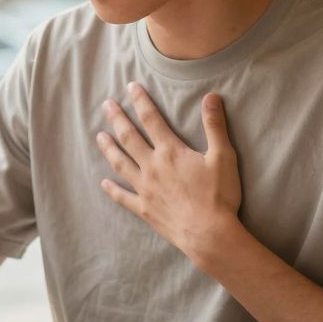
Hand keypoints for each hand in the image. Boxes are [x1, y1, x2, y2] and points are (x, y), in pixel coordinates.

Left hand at [95, 82, 242, 257]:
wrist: (209, 234)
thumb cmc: (219, 196)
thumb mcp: (223, 157)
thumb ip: (215, 126)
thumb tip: (211, 97)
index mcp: (170, 152)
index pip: (151, 119)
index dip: (140, 101)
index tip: (130, 87)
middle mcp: (152, 167)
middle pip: (129, 138)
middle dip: (117, 119)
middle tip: (106, 105)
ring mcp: (145, 189)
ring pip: (120, 164)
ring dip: (109, 148)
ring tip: (99, 136)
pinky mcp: (144, 209)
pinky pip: (123, 197)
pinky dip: (112, 189)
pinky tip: (103, 183)